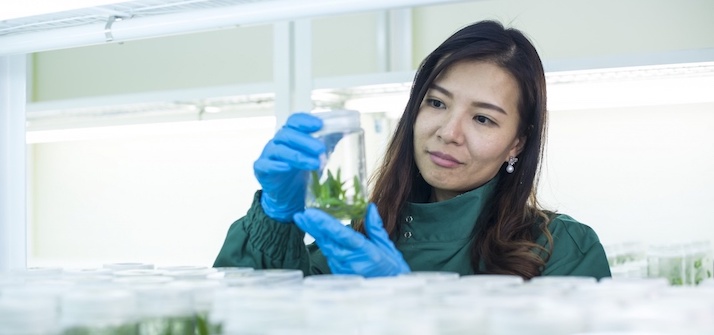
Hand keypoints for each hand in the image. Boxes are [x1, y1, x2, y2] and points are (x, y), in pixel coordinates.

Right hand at [254, 113, 324, 221]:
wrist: (288, 196)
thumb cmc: (302, 171)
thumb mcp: (317, 155)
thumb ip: (329, 142)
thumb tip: (349, 129)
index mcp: (291, 135)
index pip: (294, 121)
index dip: (305, 121)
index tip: (319, 124)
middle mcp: (278, 142)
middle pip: (287, 134)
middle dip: (305, 141)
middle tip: (321, 149)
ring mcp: (268, 155)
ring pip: (279, 150)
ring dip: (297, 155)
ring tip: (314, 164)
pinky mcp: (262, 170)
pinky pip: (265, 165)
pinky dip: (276, 165)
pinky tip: (287, 168)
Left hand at [293, 203, 410, 276]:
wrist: (389, 290)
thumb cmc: (391, 269)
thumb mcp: (387, 247)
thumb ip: (375, 227)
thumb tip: (370, 208)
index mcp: (365, 251)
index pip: (341, 235)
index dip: (325, 224)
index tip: (311, 214)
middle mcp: (351, 260)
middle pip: (328, 241)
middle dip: (313, 227)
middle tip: (300, 215)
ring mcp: (343, 268)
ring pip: (326, 248)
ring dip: (314, 233)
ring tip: (303, 219)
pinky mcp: (339, 272)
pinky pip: (329, 254)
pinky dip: (323, 242)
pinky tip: (314, 231)